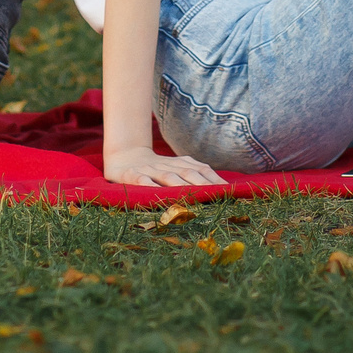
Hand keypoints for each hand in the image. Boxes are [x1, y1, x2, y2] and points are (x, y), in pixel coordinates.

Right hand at [103, 144, 226, 187]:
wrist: (124, 156)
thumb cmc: (156, 168)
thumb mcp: (176, 169)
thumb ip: (195, 176)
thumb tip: (222, 188)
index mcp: (180, 164)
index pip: (201, 169)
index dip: (214, 179)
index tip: (228, 191)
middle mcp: (167, 165)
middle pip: (187, 173)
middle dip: (202, 184)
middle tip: (216, 196)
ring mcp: (149, 170)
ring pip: (167, 177)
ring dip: (180, 186)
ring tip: (192, 196)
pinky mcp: (131, 175)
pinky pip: (141, 180)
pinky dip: (149, 185)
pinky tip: (155, 192)